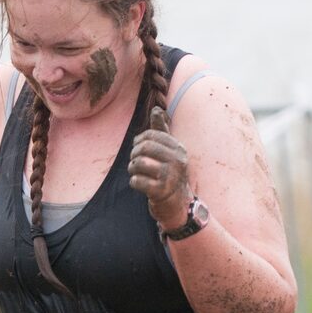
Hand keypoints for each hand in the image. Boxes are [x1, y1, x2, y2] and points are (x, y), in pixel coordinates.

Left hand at [128, 106, 192, 225]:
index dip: (139, 140)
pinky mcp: (161, 192)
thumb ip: (162, 131)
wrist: (179, 204)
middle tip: (134, 161)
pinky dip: (134, 182)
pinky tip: (138, 183)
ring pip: (139, 163)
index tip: (137, 148)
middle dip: (134, 154)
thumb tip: (156, 108)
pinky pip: (137, 181)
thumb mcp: (169, 151)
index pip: (152, 135)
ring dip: (132, 168)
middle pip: (145, 147)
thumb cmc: (170, 174)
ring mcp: (170, 177)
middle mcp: (177, 161)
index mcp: (178, 148)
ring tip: (136, 172)